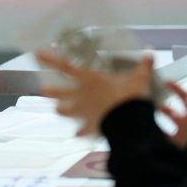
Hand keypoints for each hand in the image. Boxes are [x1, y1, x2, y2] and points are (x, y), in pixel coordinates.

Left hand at [35, 51, 153, 135]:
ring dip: (61, 110)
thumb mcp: (139, 79)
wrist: (130, 124)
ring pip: (63, 111)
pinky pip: (80, 130)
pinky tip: (78, 134)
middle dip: (48, 91)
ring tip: (59, 109)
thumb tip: (151, 52)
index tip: (35, 54)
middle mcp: (81, 95)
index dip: (49, 60)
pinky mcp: (89, 127)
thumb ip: (143, 66)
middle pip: (57, 93)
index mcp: (89, 79)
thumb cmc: (130, 97)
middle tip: (43, 89)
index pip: (64, 67)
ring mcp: (83, 112)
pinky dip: (79, 132)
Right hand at [158, 80, 186, 148]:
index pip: (185, 97)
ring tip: (151, 112)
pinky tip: (154, 130)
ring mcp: (182, 133)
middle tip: (154, 98)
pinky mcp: (178, 143)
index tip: (167, 82)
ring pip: (169, 123)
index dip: (176, 88)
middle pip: (174, 111)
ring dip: (161, 118)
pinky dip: (160, 134)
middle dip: (164, 105)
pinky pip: (167, 137)